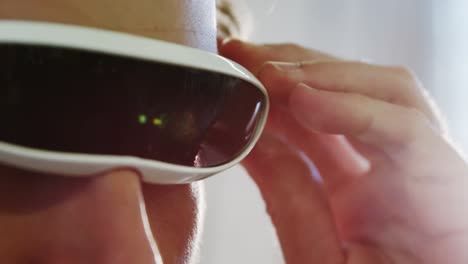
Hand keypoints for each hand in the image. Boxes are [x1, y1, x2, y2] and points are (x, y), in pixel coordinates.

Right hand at [219, 39, 467, 263]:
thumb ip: (294, 207)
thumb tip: (257, 142)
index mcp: (435, 212)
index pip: (407, 136)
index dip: (350, 108)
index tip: (295, 97)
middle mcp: (421, 178)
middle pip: (388, 94)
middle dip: (316, 72)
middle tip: (257, 67)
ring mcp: (394, 171)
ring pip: (360, 97)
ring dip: (303, 76)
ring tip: (251, 67)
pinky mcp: (365, 174)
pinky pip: (330, 129)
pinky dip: (292, 111)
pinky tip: (258, 102)